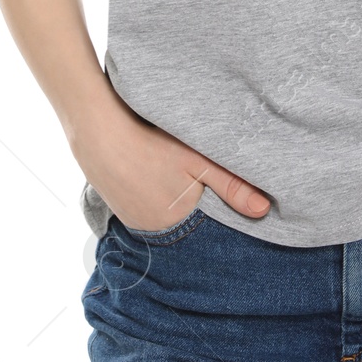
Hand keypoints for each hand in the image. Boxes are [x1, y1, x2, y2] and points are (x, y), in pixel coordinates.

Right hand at [74, 103, 270, 233]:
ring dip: (172, 198)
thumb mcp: (197, 161)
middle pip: (186, 219)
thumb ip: (231, 186)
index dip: (216, 206)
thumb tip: (264, 210)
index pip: (207, 224)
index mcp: (176, 222)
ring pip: (165, 212)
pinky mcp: (119, 207)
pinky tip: (151, 173)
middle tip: (189, 175)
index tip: (216, 189)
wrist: (98, 132)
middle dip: (194, 202)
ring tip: (169, 172)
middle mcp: (154, 230)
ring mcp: (133, 220)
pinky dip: (152, 193)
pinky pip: (145, 207)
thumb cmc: (150, 144)